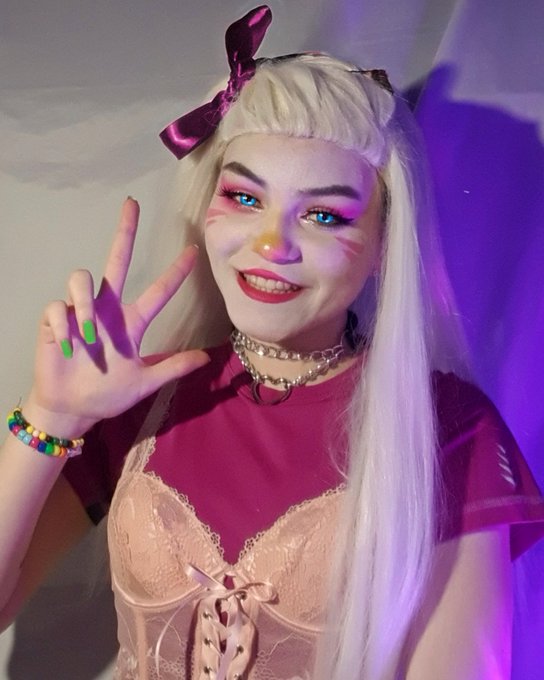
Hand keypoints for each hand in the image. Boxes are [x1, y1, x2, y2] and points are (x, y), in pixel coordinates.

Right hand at [26, 198, 208, 436]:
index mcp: (131, 322)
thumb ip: (172, 367)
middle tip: (132, 204)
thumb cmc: (107, 394)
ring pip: (81, 278)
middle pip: (116, 261)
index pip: (158, 292)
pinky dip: (63, 325)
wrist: (72, 409)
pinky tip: (67, 346)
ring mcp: (79, 312)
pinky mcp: (54, 321)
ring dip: (83, 305)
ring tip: (86, 337)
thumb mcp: (145, 383)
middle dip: (124, 232)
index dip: (175, 272)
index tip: (193, 250)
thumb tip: (207, 358)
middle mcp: (107, 310)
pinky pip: (55, 308)